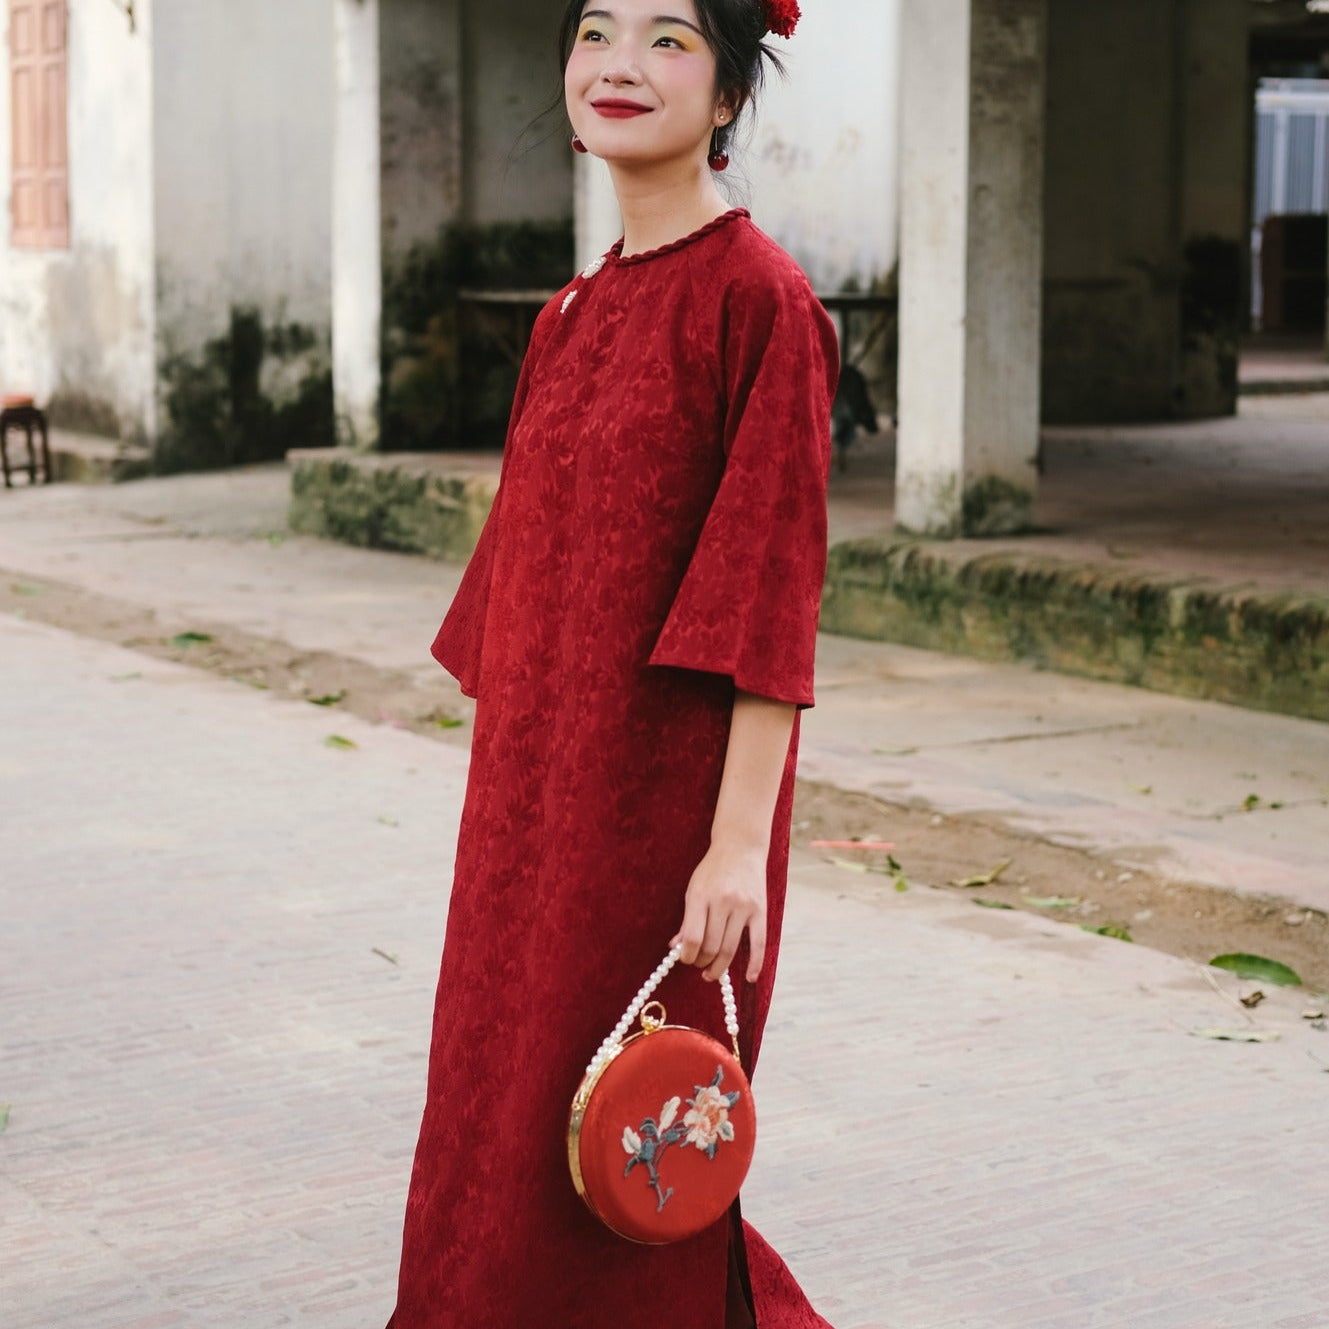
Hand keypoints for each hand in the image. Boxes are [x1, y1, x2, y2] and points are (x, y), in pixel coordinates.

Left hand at [669, 839, 767, 983]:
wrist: (740, 847)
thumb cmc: (712, 871)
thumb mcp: (693, 889)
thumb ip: (687, 920)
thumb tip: (677, 948)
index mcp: (701, 895)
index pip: (692, 937)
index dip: (686, 955)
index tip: (684, 959)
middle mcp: (723, 901)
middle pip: (711, 946)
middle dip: (702, 962)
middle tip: (698, 965)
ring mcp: (743, 906)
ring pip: (730, 948)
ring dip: (719, 967)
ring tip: (711, 973)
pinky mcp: (760, 911)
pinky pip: (758, 943)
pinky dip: (754, 964)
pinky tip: (748, 978)